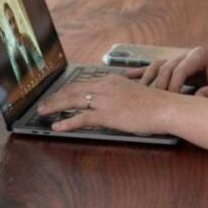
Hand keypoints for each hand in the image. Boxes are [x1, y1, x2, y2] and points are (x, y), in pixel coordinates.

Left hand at [36, 74, 177, 134]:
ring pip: (72, 101)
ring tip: (43, 112)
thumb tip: (112, 102)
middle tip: (43, 104)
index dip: (67, 90)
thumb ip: (120, 94)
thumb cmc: (154, 103)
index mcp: (111, 80)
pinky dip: (67, 122)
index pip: (83, 84)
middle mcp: (105, 86)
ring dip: (55, 106)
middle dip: (55, 97)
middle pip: (73, 89)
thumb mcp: (134, 93)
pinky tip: (57, 126)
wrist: (165, 107)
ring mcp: (105, 100)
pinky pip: (82, 118)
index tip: (57, 95)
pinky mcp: (107, 114)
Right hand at [131, 47, 207, 98]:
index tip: (170, 101)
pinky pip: (156, 67)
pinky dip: (143, 72)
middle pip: (166, 68)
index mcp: (199, 55)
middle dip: (159, 85)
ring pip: (158, 66)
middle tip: (153, 102)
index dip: (173, 85)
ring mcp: (179, 57)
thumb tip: (195, 100)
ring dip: (147, 78)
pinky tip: (129, 76)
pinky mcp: (176, 64)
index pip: (180, 69)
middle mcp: (186, 53)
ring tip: (138, 92)